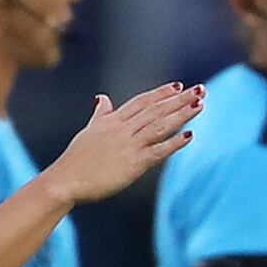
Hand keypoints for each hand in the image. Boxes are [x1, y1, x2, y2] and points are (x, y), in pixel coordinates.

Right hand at [45, 83, 202, 202]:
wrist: (65, 180)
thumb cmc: (75, 159)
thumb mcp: (89, 130)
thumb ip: (100, 114)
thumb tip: (102, 98)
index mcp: (112, 120)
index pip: (142, 101)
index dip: (161, 93)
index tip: (178, 86)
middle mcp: (123, 129)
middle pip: (156, 109)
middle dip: (179, 99)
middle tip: (200, 89)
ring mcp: (129, 145)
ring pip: (160, 125)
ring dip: (182, 114)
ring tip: (200, 104)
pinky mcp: (133, 164)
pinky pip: (158, 151)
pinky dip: (174, 143)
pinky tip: (190, 135)